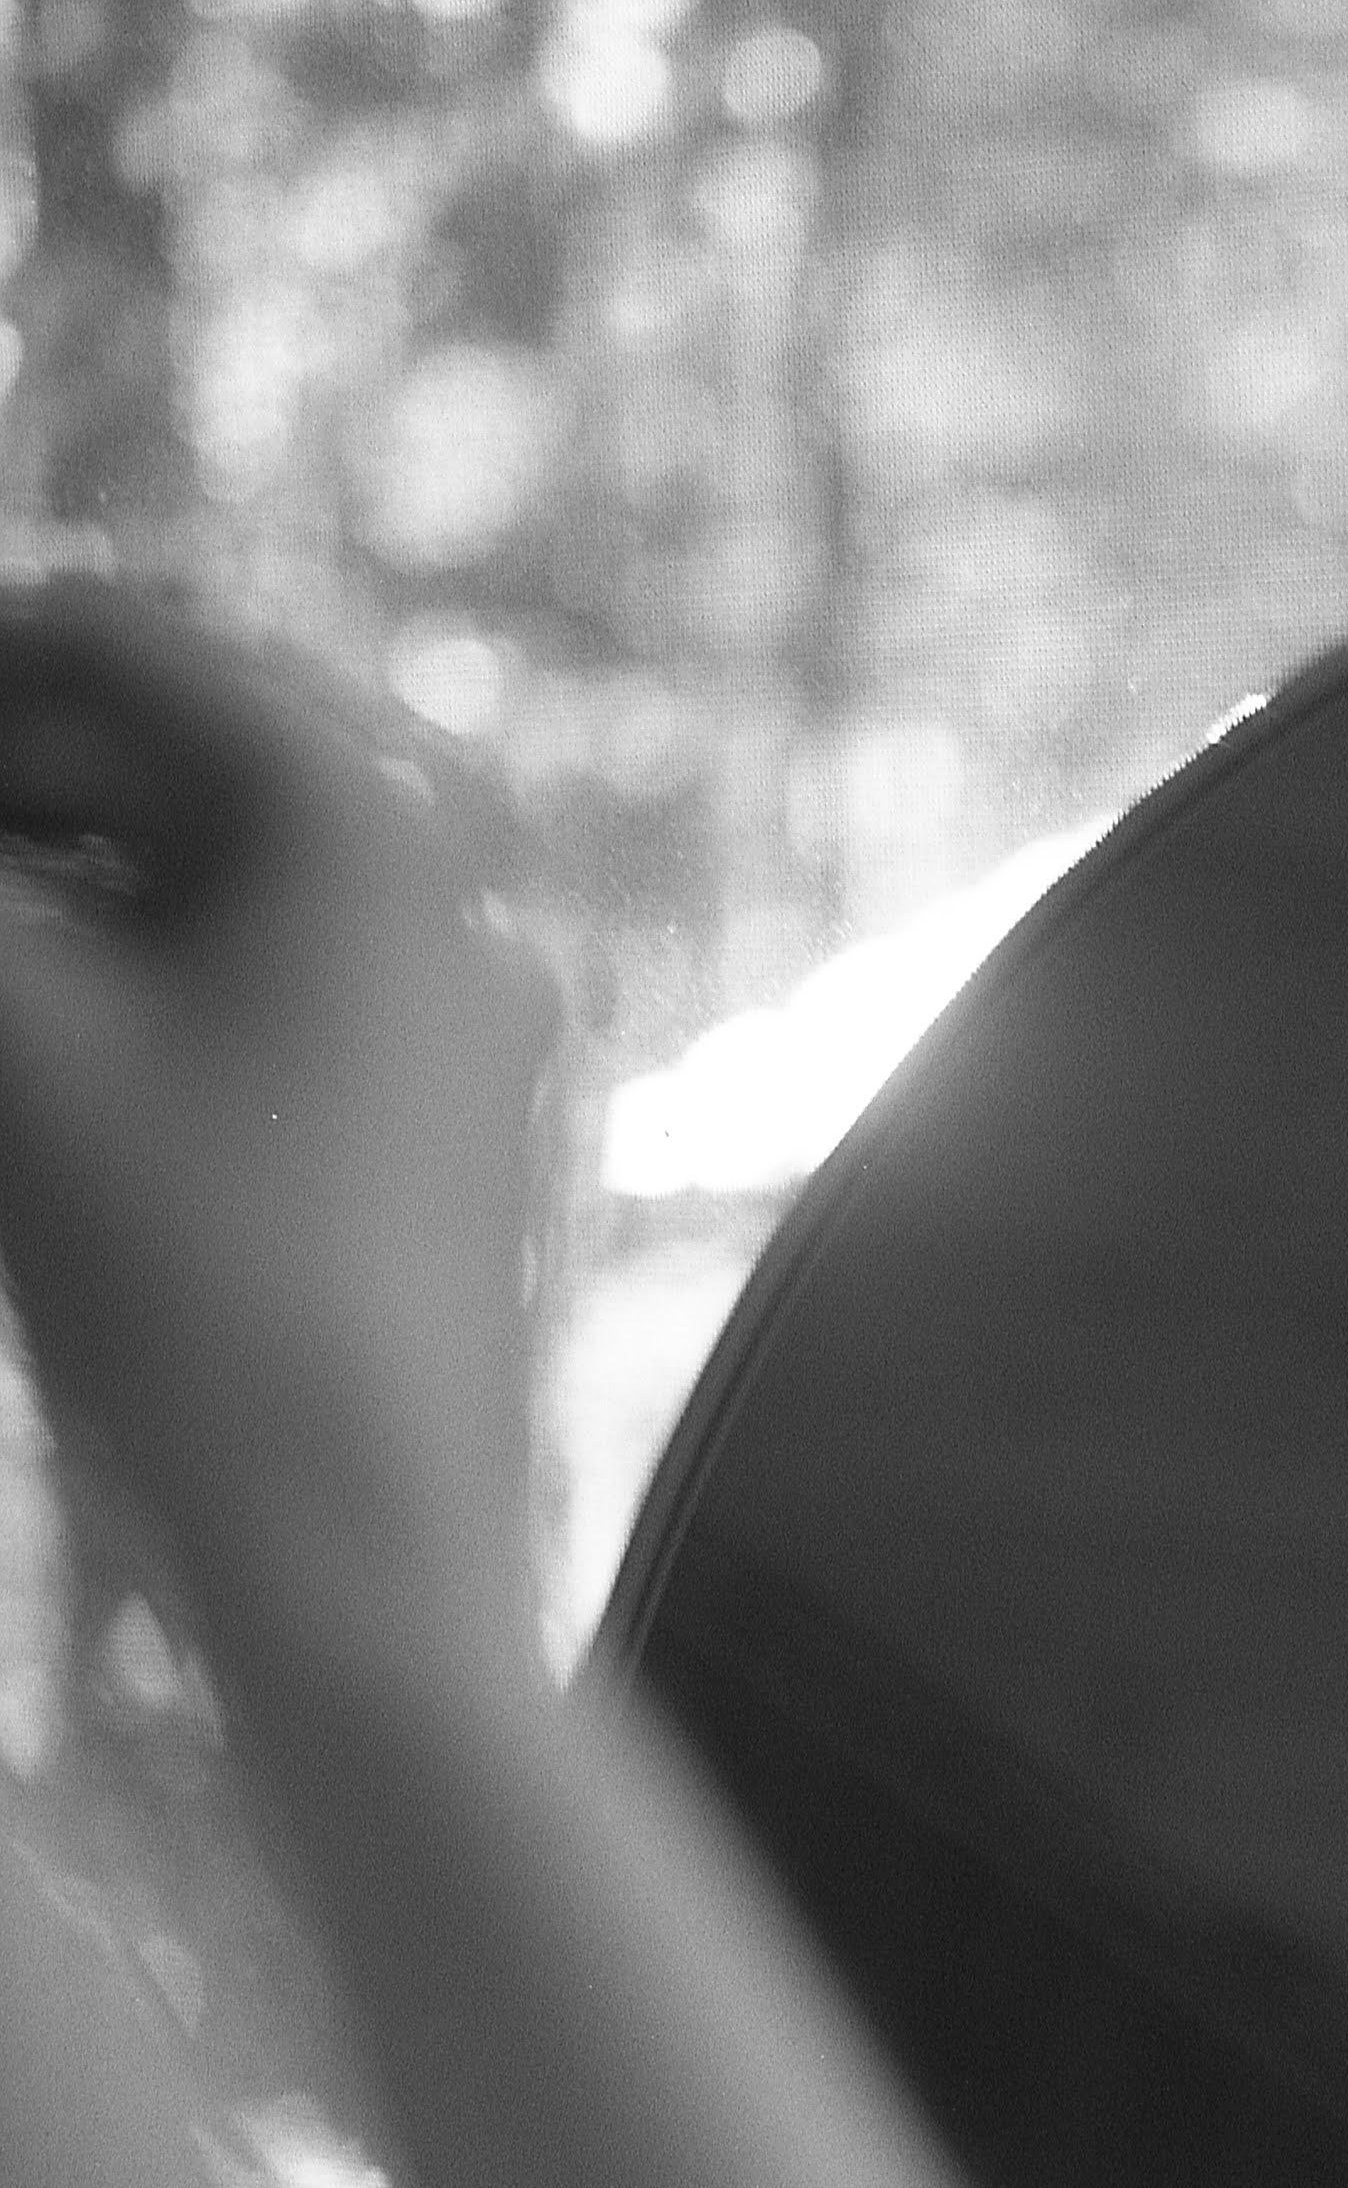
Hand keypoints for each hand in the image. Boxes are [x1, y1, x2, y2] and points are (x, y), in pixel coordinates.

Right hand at [0, 578, 560, 1663]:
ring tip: (9, 993)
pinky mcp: (440, 1127)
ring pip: (213, 878)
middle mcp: (453, 894)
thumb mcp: (4, 1032)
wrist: (364, 1549)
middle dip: (17, 782)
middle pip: (175, 753)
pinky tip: (44, 1038)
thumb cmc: (189, 1284)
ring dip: (61, 885)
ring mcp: (462, 1016)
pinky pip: (260, 989)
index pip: (121, 639)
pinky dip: (131, 978)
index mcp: (369, 817)